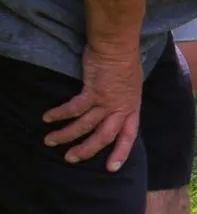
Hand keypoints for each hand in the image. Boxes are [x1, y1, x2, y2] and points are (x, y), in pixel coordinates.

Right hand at [43, 43, 142, 171]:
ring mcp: (107, 101)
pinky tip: (48, 117)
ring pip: (85, 126)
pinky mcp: (93, 91)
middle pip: (104, 137)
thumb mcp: (131, 86)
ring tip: (50, 140)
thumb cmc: (124, 61)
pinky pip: (74, 108)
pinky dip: (60, 114)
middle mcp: (120, 108)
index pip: (129, 135)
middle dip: (86, 150)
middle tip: (70, 158)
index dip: (121, 152)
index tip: (112, 169)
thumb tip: (115, 111)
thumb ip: (123, 101)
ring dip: (66, 135)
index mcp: (132, 108)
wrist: (117, 45)